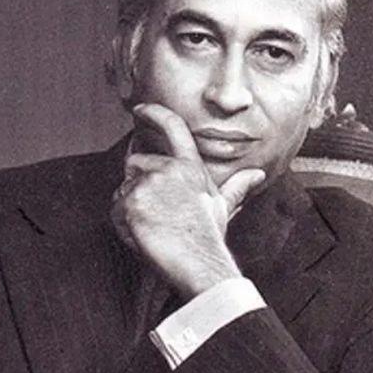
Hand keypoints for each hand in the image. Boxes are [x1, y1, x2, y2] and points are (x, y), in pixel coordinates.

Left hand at [111, 103, 265, 298]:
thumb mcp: (223, 205)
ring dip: (129, 205)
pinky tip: (142, 234)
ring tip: (151, 226)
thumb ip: (237, 185)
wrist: (198, 262)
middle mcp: (168, 168)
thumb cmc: (209, 236)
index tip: (140, 110)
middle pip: (135, 162)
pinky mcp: (131, 201)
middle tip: (153, 211)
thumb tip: (258, 174)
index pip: (173, 127)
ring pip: (123, 186)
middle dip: (136, 183)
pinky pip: (115, 208)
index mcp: (190, 166)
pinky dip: (122, 222)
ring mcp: (148, 183)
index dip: (154, 113)